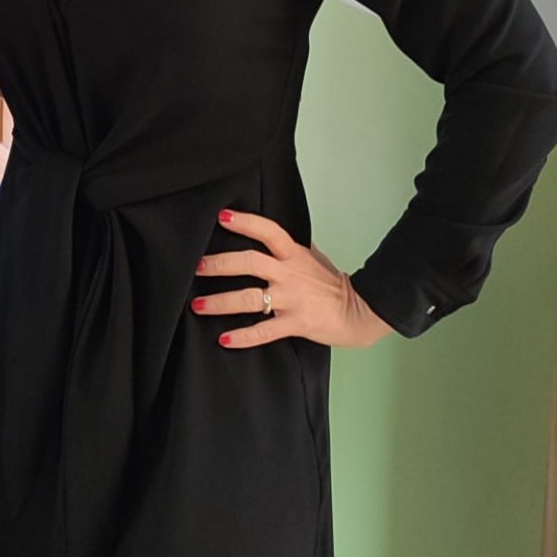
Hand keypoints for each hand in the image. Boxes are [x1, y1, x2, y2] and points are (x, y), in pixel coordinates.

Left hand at [190, 209, 393, 349]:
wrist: (359, 311)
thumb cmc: (334, 284)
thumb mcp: (314, 257)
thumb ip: (291, 247)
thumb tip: (271, 234)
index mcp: (294, 255)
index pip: (269, 231)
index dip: (246, 222)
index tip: (223, 216)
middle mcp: (290, 274)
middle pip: (250, 262)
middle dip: (220, 264)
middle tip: (197, 267)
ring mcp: (292, 299)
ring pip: (250, 298)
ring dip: (221, 302)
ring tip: (199, 305)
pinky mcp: (295, 323)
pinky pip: (264, 331)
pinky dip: (242, 337)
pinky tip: (224, 339)